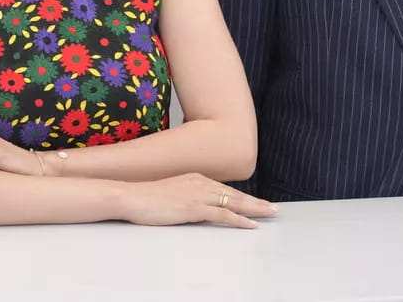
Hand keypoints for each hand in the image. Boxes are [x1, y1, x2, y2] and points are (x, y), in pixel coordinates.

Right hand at [119, 173, 276, 228]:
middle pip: (234, 194)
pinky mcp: (193, 207)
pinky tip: (250, 225)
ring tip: (269, 214)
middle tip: (273, 208)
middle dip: (255, 202)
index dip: (242, 197)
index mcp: (194, 178)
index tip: (256, 202)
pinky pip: (222, 214)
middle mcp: (199, 183)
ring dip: (253, 209)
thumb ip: (185, 196)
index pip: (224, 189)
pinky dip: (239, 219)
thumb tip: (194, 206)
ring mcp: (197, 194)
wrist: (129, 195)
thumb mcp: (169, 193)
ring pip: (233, 202)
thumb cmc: (144, 197)